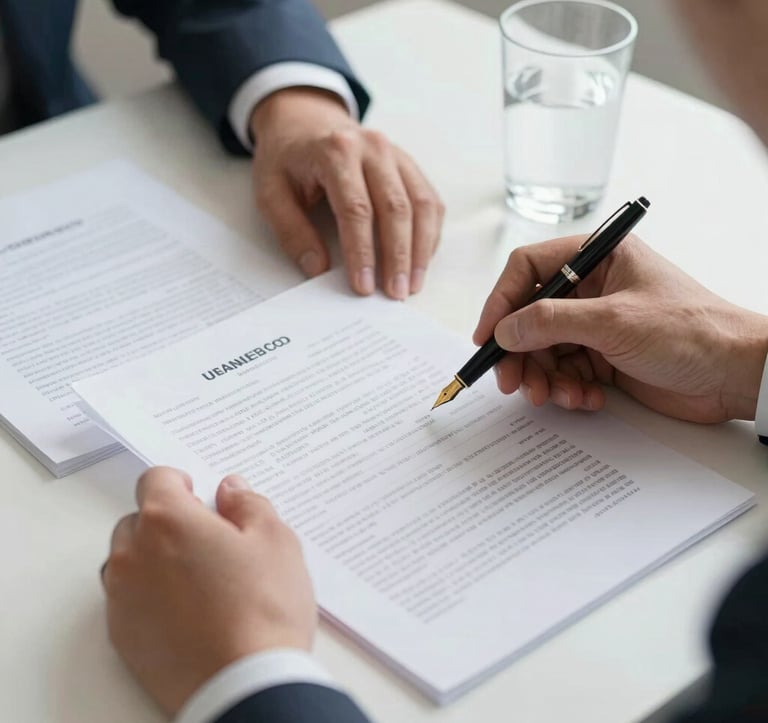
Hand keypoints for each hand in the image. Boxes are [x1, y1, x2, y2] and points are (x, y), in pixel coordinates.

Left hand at [102, 467, 314, 715]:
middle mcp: (133, 553)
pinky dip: (150, 596)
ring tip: (198, 580)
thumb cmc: (263, 608)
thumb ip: (248, 504)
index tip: (199, 497)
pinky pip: (128, 599)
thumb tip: (231, 490)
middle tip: (209, 542)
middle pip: (139, 519)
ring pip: (129, 559)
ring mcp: (121, 596)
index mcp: (167, 520)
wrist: (245, 684)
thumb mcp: (275, 540)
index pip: (156, 479)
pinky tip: (188, 612)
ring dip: (154, 558)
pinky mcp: (121, 636)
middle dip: (168, 522)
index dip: (180, 483)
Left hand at [251, 88, 443, 298]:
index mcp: (336, 151)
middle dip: (397, 256)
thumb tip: (317, 268)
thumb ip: (292, 231)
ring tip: (411, 285)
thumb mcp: (270, 192)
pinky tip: (420, 261)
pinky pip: (429, 202)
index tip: (363, 285)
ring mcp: (396, 155)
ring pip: (421, 205)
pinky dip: (429, 234)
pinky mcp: (409, 166)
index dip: (362, 251)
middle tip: (395, 293)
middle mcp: (373, 148)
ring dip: (420, 249)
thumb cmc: (287, 159)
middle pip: (395, 208)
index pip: (356, 209)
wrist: (304, 120)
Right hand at [474, 234, 767, 422]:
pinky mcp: (603, 358)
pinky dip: (567, 389)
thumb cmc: (688, 331)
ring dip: (544, 377)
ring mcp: (596, 325)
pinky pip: (565, 372)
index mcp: (597, 258)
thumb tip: (504, 330)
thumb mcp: (612, 321)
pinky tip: (586, 399)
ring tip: (556, 397)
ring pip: (544, 350)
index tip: (488, 336)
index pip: (528, 270)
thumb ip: (550, 322)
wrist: (734, 375)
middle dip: (520, 352)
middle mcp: (591, 288)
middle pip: (530, 317)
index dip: (502, 302)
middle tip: (512, 382)